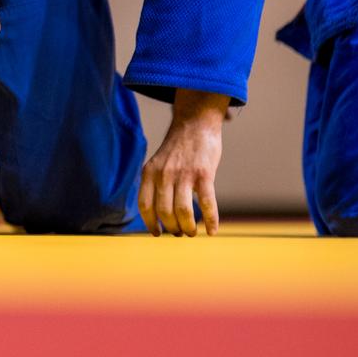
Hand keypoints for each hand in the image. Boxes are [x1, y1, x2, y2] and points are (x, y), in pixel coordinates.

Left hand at [138, 92, 230, 235]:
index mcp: (149, 172)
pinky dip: (210, 220)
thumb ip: (155, 183)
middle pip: (164, 212)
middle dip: (172, 228)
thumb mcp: (158, 162)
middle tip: (180, 233)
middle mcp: (164, 174)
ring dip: (188, 227)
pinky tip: (213, 230)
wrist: (196, 122)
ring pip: (183, 211)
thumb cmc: (178, 148)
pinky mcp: (204, 173)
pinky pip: (206, 203)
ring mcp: (184, 174)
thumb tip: (158, 214)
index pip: (145, 205)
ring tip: (192, 232)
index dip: (150, 223)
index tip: (157, 233)